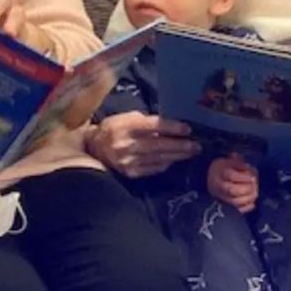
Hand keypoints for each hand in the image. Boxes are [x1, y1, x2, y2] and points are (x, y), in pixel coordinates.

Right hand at [86, 111, 200, 177]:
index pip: (153, 126)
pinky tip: (174, 161)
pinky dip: (165, 165)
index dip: (172, 128)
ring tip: (190, 153)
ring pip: (158, 159)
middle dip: (180, 146)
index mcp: (127, 126)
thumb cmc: (114, 128)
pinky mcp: (130, 172)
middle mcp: (127, 144)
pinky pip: (152, 169)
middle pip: (159, 145)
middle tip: (196, 146)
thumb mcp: (127, 117)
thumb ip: (146, 121)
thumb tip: (169, 126)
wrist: (94, 147)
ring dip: (177, 156)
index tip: (187, 129)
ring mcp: (129, 160)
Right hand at [207, 153, 258, 212]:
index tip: (252, 176)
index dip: (243, 176)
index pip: (231, 175)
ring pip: (235, 202)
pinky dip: (246, 207)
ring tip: (255, 192)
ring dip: (248, 198)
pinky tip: (252, 202)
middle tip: (255, 184)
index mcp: (219, 172)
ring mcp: (221, 198)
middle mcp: (218, 186)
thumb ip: (240, 163)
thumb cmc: (224, 168)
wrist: (210, 177)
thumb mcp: (230, 160)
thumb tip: (249, 169)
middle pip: (232, 190)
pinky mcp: (226, 206)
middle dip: (247, 188)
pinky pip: (236, 210)